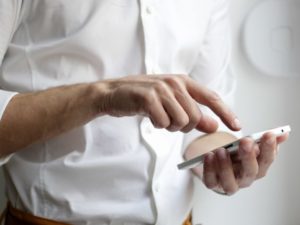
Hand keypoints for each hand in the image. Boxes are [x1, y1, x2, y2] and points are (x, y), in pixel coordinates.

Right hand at [97, 75, 240, 132]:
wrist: (114, 93)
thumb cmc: (144, 98)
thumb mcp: (171, 103)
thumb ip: (193, 114)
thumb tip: (214, 126)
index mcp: (183, 81)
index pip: (211, 98)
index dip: (226, 113)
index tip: (237, 126)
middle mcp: (175, 82)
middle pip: (195, 117)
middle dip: (183, 126)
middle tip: (169, 121)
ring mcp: (162, 89)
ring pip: (181, 121)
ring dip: (169, 126)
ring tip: (158, 117)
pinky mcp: (148, 98)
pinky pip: (163, 123)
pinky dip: (157, 125)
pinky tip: (149, 116)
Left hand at [201, 132, 288, 194]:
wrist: (218, 166)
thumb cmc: (236, 156)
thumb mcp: (250, 146)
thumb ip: (264, 140)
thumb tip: (283, 133)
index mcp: (257, 168)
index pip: (266, 160)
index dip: (269, 148)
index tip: (269, 134)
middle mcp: (245, 178)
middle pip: (250, 171)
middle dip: (249, 156)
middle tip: (246, 141)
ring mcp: (229, 183)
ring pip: (230, 182)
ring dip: (226, 166)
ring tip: (222, 150)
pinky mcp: (213, 184)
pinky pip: (210, 181)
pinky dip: (209, 169)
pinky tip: (209, 156)